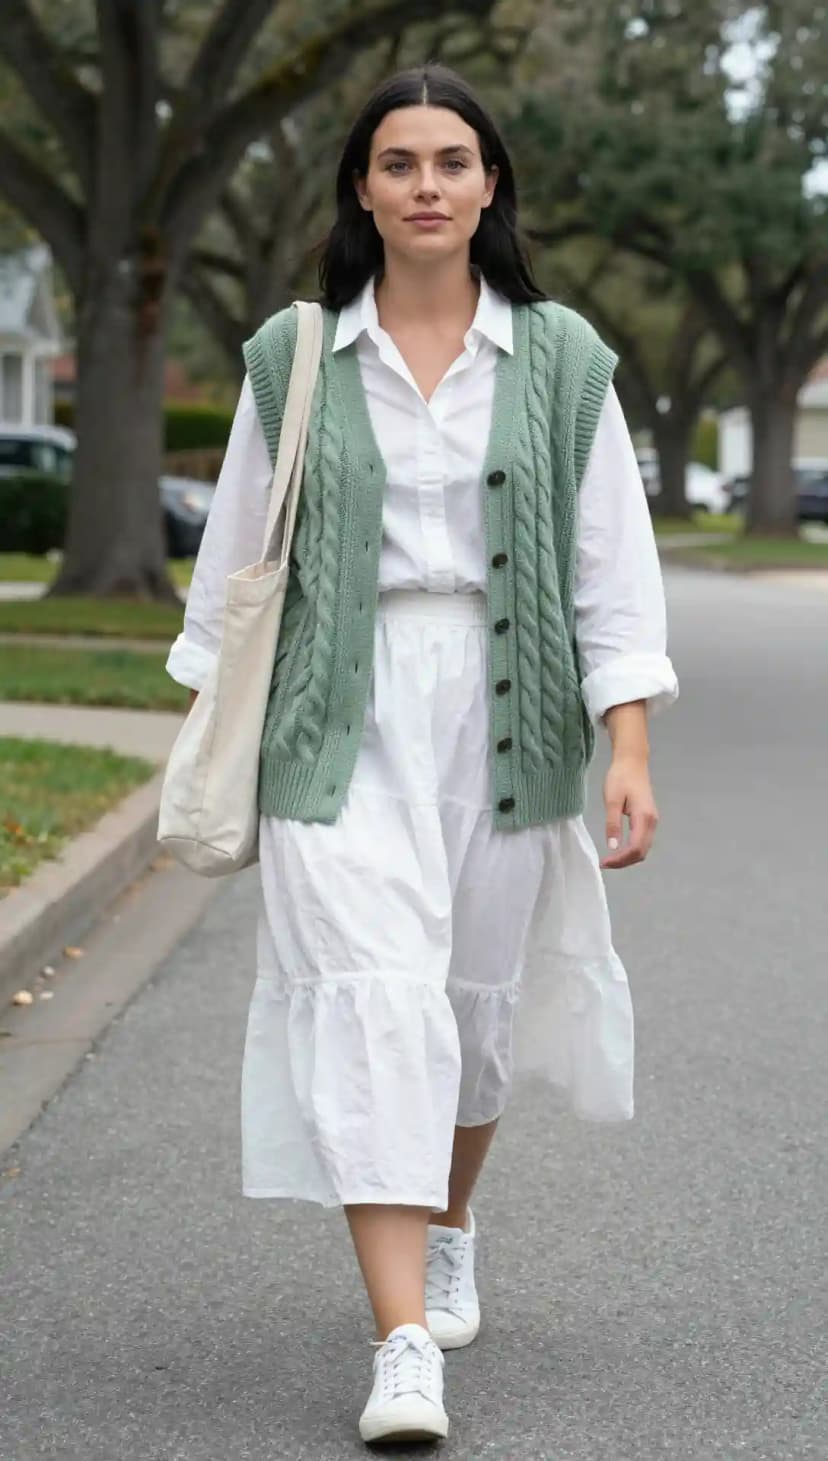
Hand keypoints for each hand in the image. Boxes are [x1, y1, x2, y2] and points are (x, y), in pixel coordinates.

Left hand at [600, 754, 658, 869]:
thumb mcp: (611, 800)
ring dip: (628, 857)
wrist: (632, 761)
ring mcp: (652, 821)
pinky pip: (643, 841)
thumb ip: (612, 823)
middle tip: (605, 863)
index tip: (603, 862)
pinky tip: (619, 849)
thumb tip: (613, 847)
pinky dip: (632, 850)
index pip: (634, 848)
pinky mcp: (649, 819)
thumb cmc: (620, 777)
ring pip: (643, 848)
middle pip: (642, 852)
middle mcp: (652, 822)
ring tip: (610, 858)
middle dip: (624, 862)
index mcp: (644, 818)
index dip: (620, 860)